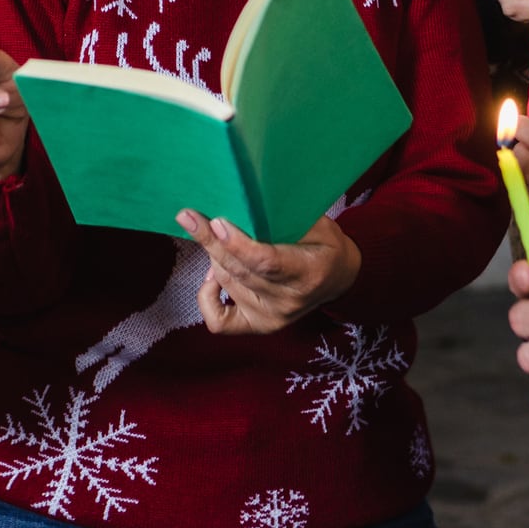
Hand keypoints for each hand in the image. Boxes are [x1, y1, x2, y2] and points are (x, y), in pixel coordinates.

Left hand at [179, 212, 361, 334]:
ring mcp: (272, 318)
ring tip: (209, 233)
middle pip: (240, 272)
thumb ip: (285, 216)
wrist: (339, 279)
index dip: (238, 244)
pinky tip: (212, 275)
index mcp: (309, 272)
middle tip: (189, 217)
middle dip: (211, 242)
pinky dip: (207, 296)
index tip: (217, 222)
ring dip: (213, 257)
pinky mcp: (258, 326)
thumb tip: (243, 201)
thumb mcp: (318, 223)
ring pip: (227, 283)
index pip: (267, 262)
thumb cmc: (325, 244)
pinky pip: (219, 320)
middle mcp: (289, 301)